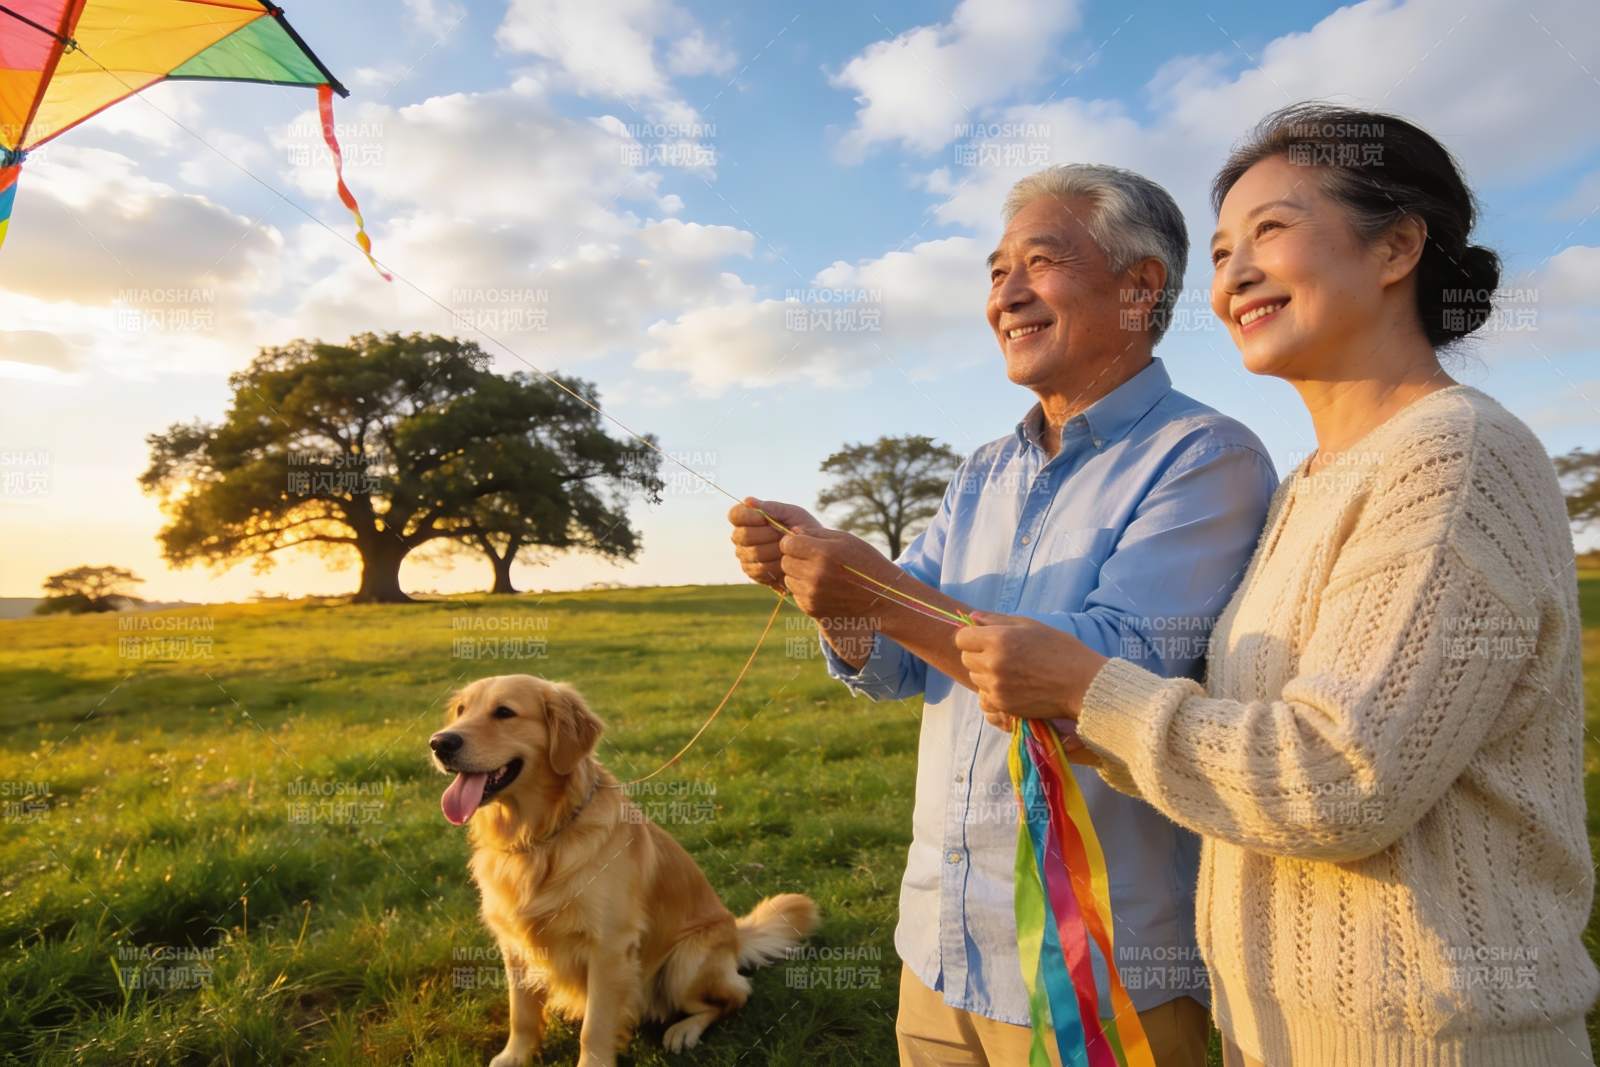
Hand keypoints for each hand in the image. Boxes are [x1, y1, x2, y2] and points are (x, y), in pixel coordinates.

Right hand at [727, 497, 819, 590]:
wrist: (815, 553)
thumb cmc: (803, 529)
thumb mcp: (792, 514)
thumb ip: (772, 508)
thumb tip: (748, 501)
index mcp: (748, 519)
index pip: (736, 515)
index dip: (748, 516)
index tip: (765, 518)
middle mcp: (741, 538)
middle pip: (742, 535)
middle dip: (766, 534)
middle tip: (783, 534)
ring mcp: (745, 556)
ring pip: (753, 553)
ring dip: (774, 550)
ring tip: (788, 547)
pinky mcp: (753, 573)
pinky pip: (760, 569)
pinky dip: (776, 565)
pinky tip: (786, 560)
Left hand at [776, 526, 902, 621]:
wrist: (884, 599)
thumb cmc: (867, 564)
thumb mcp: (846, 540)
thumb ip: (816, 534)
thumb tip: (792, 531)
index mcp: (823, 553)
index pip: (787, 543)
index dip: (794, 541)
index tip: (804, 543)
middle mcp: (815, 575)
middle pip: (785, 561)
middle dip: (795, 557)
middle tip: (813, 558)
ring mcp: (813, 595)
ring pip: (788, 578)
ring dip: (798, 574)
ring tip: (819, 573)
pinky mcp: (812, 609)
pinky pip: (797, 594)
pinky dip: (805, 589)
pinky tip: (823, 587)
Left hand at [953, 611, 1107, 722]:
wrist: (1082, 684)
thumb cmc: (1060, 649)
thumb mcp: (1030, 625)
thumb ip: (997, 620)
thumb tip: (972, 617)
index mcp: (998, 639)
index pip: (962, 638)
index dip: (972, 637)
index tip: (986, 639)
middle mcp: (992, 663)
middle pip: (966, 658)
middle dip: (979, 655)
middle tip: (1003, 655)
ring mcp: (996, 686)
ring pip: (975, 677)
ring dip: (986, 674)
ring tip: (1012, 671)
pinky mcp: (1002, 704)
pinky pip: (985, 695)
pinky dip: (995, 691)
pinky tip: (1015, 686)